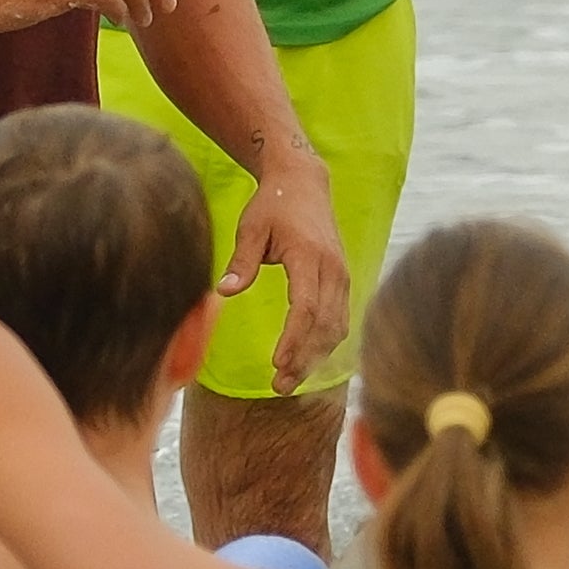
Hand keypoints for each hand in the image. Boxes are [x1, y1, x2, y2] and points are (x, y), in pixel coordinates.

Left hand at [236, 155, 356, 392]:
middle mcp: (333, 268)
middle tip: (280, 386)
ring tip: (290, 380)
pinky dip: (327, 343)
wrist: (304, 182)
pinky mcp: (343, 279)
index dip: (294, 339)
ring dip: (316, 356)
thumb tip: (224, 293)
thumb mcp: (251, 228)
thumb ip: (241, 262)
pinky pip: (341, 318)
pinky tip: (309, 360)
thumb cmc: (273, 205)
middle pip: (324, 324)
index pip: (306, 307)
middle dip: (304, 359)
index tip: (277, 363)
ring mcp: (342, 274)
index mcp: (310, 256)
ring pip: (337, 326)